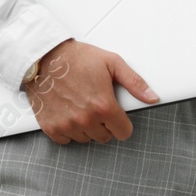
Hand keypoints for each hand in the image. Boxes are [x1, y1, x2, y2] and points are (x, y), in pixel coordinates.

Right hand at [21, 38, 159, 144]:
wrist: (43, 56)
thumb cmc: (75, 57)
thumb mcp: (111, 62)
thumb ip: (134, 82)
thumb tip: (152, 97)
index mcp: (103, 106)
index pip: (124, 132)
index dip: (122, 122)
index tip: (116, 114)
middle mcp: (86, 119)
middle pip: (105, 137)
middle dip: (103, 123)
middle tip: (95, 104)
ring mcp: (67, 125)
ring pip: (86, 139)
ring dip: (86, 127)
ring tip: (80, 105)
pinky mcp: (51, 127)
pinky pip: (66, 140)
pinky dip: (68, 130)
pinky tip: (67, 113)